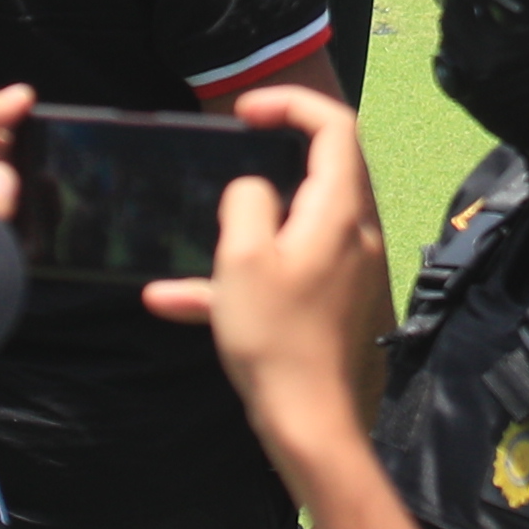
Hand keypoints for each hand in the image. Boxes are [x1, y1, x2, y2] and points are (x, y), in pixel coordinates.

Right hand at [143, 89, 386, 457]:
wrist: (310, 424)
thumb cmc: (275, 337)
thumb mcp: (241, 258)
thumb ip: (246, 203)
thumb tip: (253, 188)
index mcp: (340, 212)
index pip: (335, 126)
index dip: (292, 104)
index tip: (246, 113)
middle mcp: (356, 234)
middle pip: (325, 170)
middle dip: (274, 158)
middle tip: (230, 157)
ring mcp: (350, 271)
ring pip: (298, 224)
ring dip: (247, 227)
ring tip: (198, 239)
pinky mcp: (335, 304)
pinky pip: (289, 272)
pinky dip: (243, 276)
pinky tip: (172, 300)